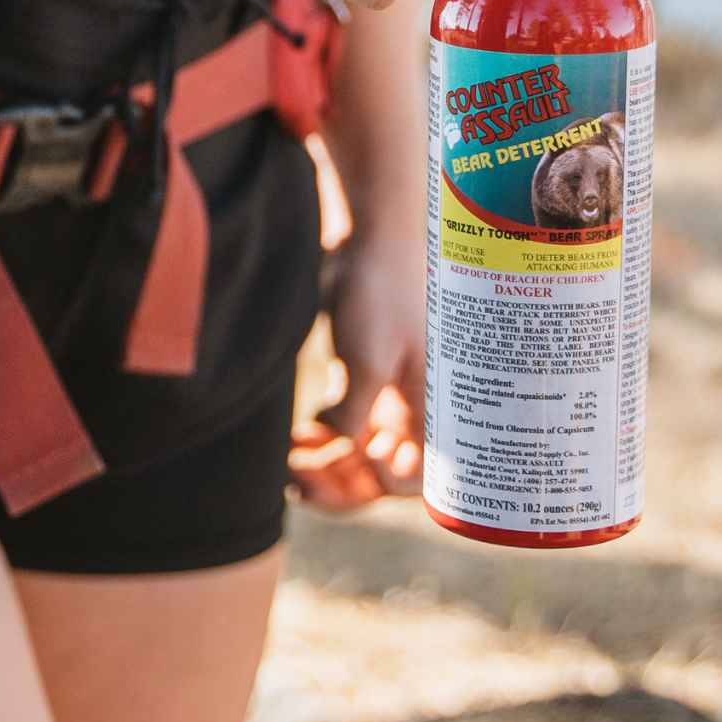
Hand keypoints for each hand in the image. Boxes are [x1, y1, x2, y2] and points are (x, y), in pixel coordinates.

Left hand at [288, 231, 425, 510]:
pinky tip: (292, 441)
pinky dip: (316, 442)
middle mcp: (411, 409)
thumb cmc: (382, 294)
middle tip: (302, 481)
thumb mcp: (367, 363)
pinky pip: (339, 428)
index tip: (352, 465)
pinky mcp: (358, 380)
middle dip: (344, 485)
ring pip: (356, 456)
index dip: (385, 486)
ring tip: (290, 466)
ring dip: (326, 468)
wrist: (366, 236)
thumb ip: (351, 419)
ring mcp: (384, 396)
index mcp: (432, 409)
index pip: (418, 478)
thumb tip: (329, 446)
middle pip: (381, 474)